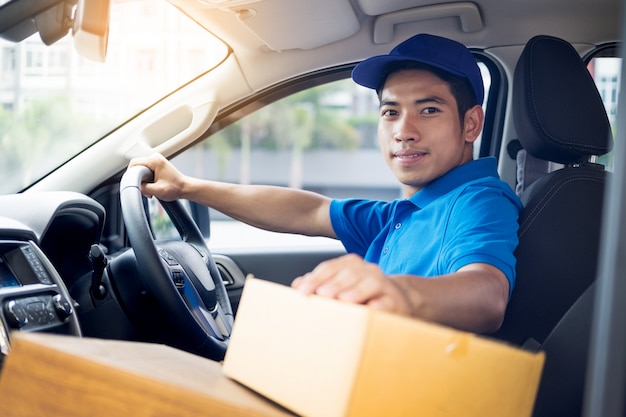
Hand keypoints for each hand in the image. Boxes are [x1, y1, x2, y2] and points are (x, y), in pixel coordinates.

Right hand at [128, 154, 185, 200]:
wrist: (185, 188)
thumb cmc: (175, 188)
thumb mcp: (158, 191)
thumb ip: (144, 188)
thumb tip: (134, 186)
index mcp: (155, 160)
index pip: (134, 163)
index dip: (131, 175)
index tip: (136, 185)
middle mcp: (154, 157)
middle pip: (136, 167)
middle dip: (138, 180)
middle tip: (146, 190)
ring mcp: (155, 160)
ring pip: (140, 170)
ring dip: (142, 181)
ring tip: (151, 190)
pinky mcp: (156, 165)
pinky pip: (144, 171)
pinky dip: (146, 180)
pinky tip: (152, 187)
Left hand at [291, 254, 411, 314]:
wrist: (398, 299)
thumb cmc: (362, 294)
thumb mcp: (340, 287)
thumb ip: (319, 285)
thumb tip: (297, 285)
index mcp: (351, 265)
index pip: (330, 268)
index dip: (315, 278)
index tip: (302, 291)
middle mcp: (368, 271)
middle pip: (350, 274)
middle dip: (334, 284)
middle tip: (322, 295)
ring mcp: (384, 284)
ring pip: (370, 284)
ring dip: (356, 291)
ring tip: (344, 300)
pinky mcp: (397, 301)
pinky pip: (389, 301)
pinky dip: (381, 305)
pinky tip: (372, 309)